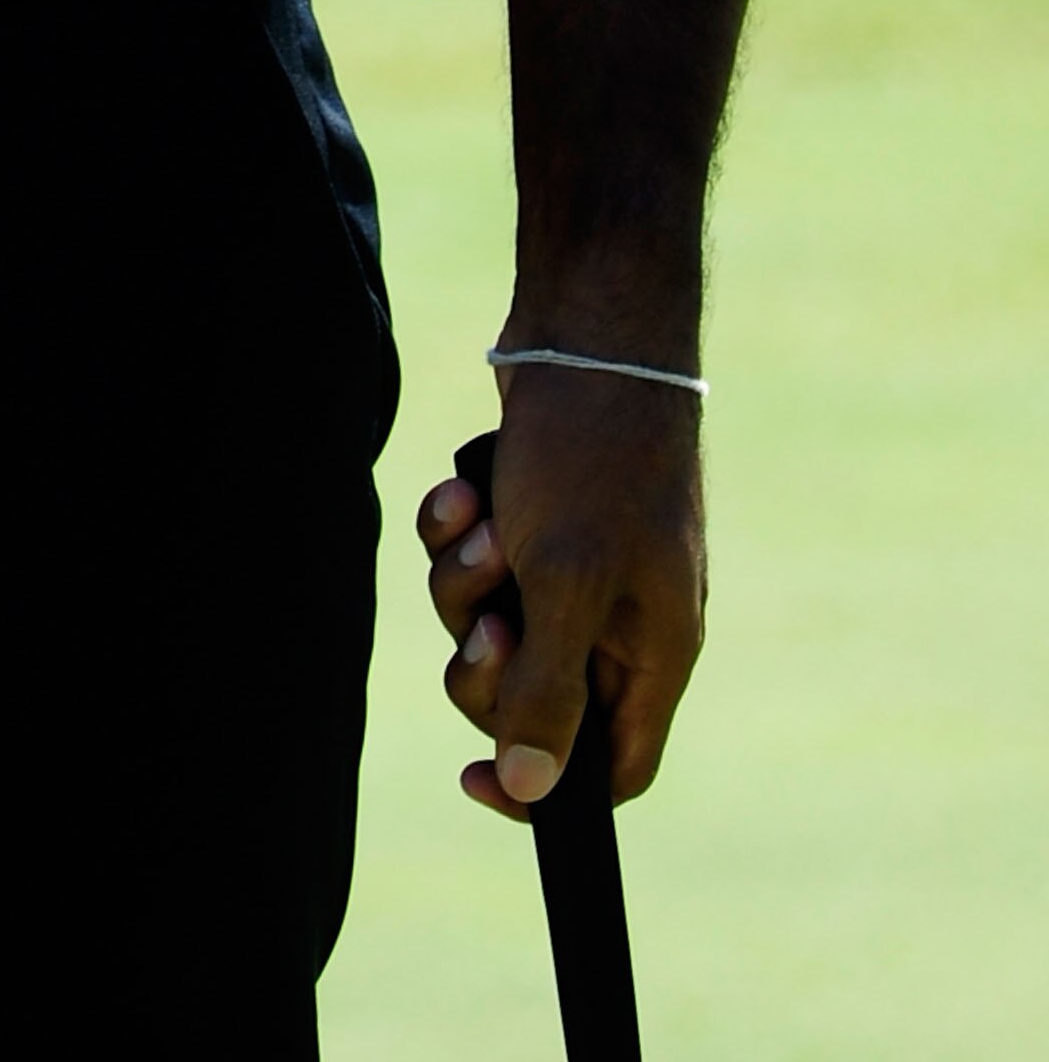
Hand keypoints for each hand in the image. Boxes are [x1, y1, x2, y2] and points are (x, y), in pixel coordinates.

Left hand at [415, 362, 705, 815]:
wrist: (589, 325)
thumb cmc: (594, 454)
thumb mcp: (565, 581)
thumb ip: (547, 689)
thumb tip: (530, 788)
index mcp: (655, 650)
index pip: (612, 768)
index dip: (547, 788)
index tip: (472, 779)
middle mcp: (623, 614)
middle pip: (530, 694)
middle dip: (486, 654)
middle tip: (486, 610)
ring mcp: (580, 558)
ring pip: (489, 617)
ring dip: (465, 574)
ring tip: (480, 518)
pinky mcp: (538, 510)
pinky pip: (476, 552)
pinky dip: (459, 523)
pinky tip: (467, 481)